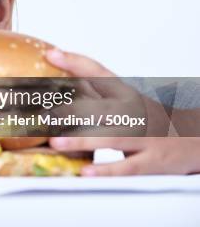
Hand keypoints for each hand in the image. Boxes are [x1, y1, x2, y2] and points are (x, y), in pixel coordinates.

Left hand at [45, 48, 199, 174]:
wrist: (198, 138)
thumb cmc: (150, 119)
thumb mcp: (126, 99)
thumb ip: (95, 91)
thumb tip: (58, 71)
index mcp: (127, 94)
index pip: (99, 72)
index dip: (75, 62)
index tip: (51, 54)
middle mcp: (135, 112)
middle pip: (101, 108)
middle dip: (71, 110)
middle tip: (43, 113)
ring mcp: (145, 137)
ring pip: (111, 138)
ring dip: (81, 141)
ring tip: (56, 143)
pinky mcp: (153, 161)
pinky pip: (127, 167)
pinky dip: (106, 170)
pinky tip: (86, 172)